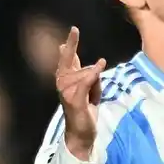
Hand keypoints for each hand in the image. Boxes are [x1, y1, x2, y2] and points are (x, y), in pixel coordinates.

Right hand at [55, 27, 105, 160]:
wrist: (81, 133)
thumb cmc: (85, 109)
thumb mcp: (86, 87)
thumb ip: (81, 69)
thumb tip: (64, 48)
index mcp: (64, 78)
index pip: (67, 57)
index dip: (71, 43)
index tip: (74, 29)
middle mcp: (62, 82)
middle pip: (77, 64)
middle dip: (83, 64)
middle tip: (87, 85)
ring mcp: (66, 91)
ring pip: (86, 73)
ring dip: (95, 85)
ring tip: (92, 100)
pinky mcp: (74, 99)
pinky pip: (86, 80)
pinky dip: (93, 73)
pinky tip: (100, 65)